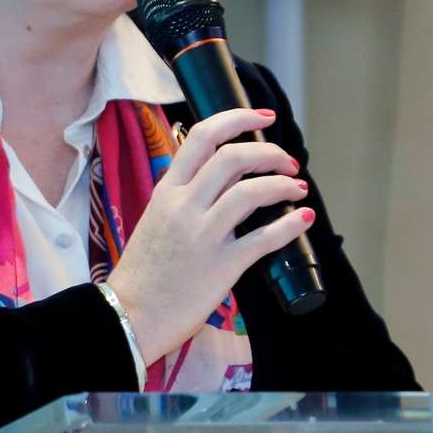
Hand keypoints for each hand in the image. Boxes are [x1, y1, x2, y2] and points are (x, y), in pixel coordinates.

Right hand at [107, 107, 312, 366]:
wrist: (129, 315)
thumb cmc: (144, 271)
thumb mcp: (156, 218)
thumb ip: (185, 196)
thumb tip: (224, 180)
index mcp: (167, 190)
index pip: (204, 136)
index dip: (239, 118)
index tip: (264, 117)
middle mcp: (184, 206)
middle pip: (234, 157)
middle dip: (270, 152)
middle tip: (287, 163)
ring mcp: (203, 236)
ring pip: (252, 192)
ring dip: (283, 185)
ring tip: (297, 188)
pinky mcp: (221, 266)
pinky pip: (263, 238)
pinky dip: (289, 224)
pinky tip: (302, 219)